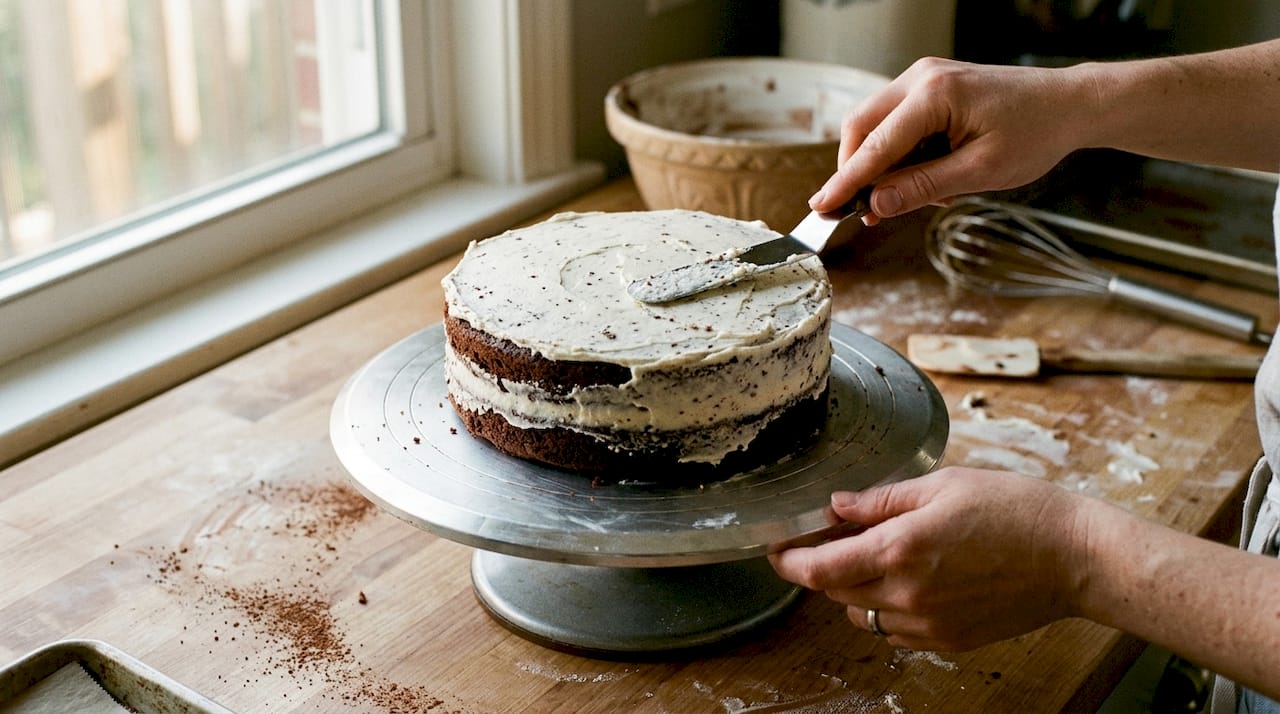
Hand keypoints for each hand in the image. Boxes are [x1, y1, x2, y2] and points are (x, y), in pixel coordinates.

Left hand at [768, 466, 1088, 650]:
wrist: (1074, 557)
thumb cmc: (1016, 510)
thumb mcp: (943, 486)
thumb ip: (882, 500)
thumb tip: (837, 506)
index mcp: (900, 550)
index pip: (820, 570)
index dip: (789, 562)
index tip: (777, 549)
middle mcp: (908, 594)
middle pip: (836, 593)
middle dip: (824, 568)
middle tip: (831, 540)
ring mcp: (928, 624)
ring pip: (865, 614)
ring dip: (856, 589)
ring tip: (879, 557)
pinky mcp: (949, 641)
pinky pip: (897, 631)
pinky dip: (890, 608)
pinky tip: (913, 581)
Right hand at [808, 58, 1090, 223]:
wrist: (1068, 104)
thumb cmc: (1035, 133)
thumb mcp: (980, 172)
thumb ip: (923, 187)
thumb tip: (876, 205)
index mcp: (935, 95)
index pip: (875, 146)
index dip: (845, 182)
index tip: (820, 207)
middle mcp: (921, 79)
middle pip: (861, 128)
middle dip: (858, 172)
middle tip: (864, 211)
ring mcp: (924, 79)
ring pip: (874, 126)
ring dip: (884, 166)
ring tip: (919, 195)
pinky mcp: (930, 88)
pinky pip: (896, 123)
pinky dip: (900, 155)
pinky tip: (929, 176)